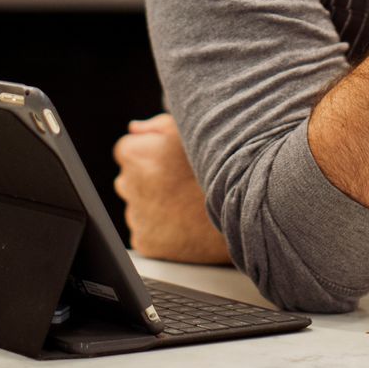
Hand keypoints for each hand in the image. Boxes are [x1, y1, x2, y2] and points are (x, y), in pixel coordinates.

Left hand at [111, 114, 231, 264]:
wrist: (240, 210)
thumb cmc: (216, 166)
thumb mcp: (189, 131)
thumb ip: (155, 125)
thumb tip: (133, 129)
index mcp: (134, 154)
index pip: (127, 152)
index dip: (151, 155)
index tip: (171, 162)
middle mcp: (128, 185)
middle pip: (129, 180)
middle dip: (147, 180)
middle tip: (179, 183)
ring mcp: (136, 216)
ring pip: (137, 207)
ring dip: (152, 205)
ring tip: (184, 203)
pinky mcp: (145, 242)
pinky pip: (145, 231)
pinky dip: (158, 229)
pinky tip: (181, 222)